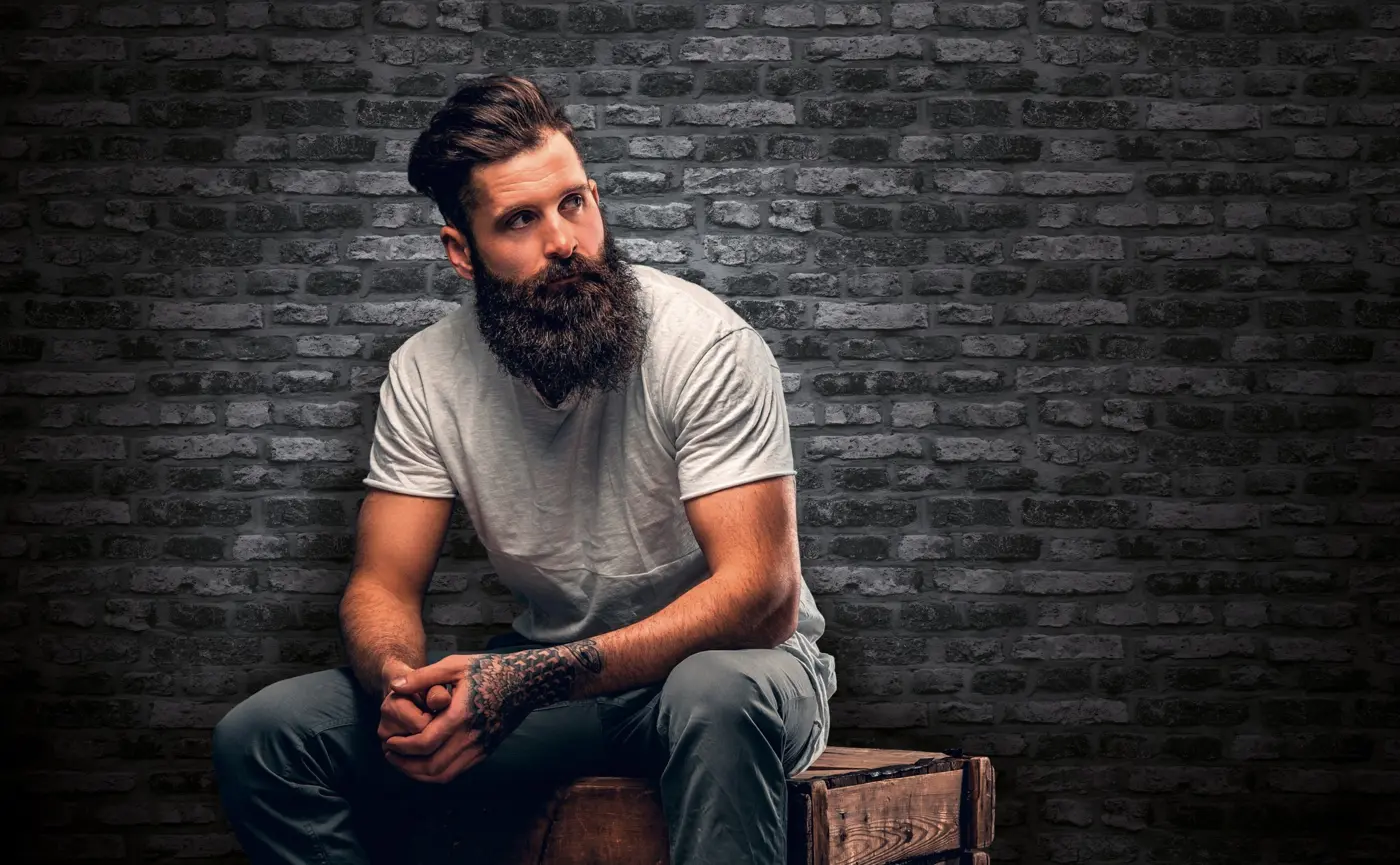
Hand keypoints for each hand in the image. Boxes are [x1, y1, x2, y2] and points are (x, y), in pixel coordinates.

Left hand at [381, 653, 529, 783]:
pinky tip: (424, 760)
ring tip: (403, 762)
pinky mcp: (484, 752)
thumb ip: (423, 677)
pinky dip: (435, 773)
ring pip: (443, 774)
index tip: (388, 741)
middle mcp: (471, 737)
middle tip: (390, 754)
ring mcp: (479, 748)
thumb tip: (395, 687)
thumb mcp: (455, 665)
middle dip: (405, 764)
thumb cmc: (489, 670)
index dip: (402, 747)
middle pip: (431, 766)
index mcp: (460, 715)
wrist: (525, 683)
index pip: (424, 743)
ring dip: (418, 773)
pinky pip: (456, 772)